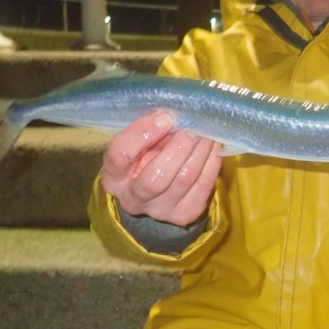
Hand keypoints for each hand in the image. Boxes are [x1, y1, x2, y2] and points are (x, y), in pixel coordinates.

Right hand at [101, 111, 221, 225]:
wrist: (154, 195)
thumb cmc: (143, 158)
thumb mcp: (137, 144)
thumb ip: (149, 131)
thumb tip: (173, 114)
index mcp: (114, 176)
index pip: (120, 155)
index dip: (143, 134)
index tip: (165, 117)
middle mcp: (133, 198)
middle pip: (155, 178)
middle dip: (178, 148)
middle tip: (193, 126)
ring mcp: (160, 210)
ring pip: (183, 180)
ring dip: (200, 152)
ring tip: (208, 131)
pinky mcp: (184, 214)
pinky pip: (202, 187)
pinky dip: (211, 163)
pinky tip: (214, 146)